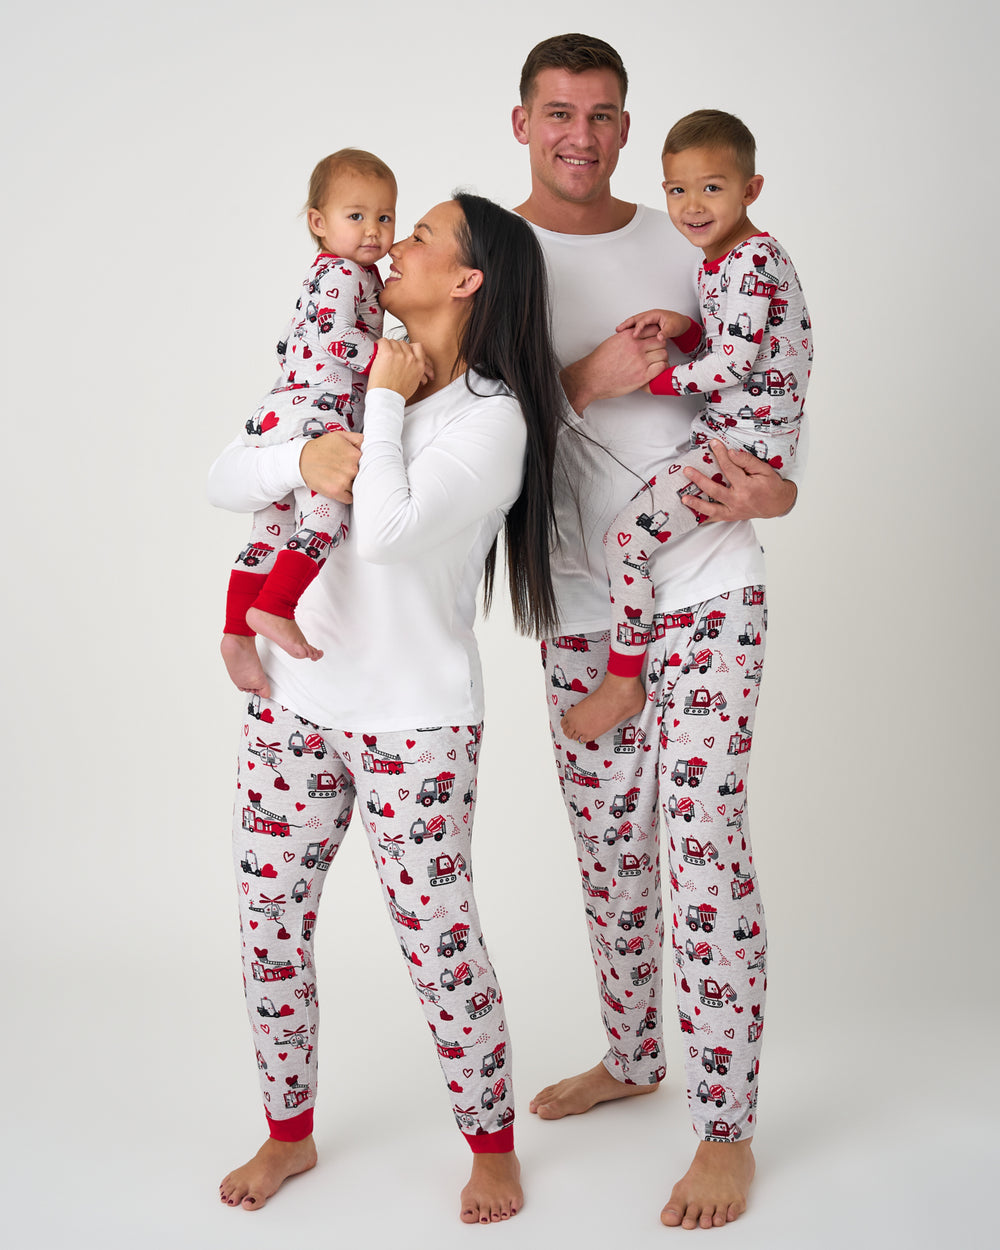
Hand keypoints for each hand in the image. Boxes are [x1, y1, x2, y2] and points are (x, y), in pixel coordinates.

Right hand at [299, 430, 363, 502]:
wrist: (300, 460)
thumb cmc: (321, 447)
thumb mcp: (340, 436)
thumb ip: (358, 438)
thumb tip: (370, 444)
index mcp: (355, 454)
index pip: (368, 463)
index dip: (361, 464)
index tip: (354, 464)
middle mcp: (352, 468)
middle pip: (363, 476)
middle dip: (357, 475)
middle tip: (345, 472)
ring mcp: (344, 481)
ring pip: (357, 487)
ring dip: (351, 486)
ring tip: (340, 479)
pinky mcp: (336, 492)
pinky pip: (349, 498)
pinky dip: (346, 496)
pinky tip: (339, 488)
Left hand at [368, 338, 432, 399]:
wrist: (387, 397)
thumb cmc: (398, 393)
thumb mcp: (414, 383)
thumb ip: (417, 372)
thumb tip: (417, 370)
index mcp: (419, 364)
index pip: (418, 347)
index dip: (410, 348)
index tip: (406, 351)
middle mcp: (411, 357)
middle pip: (404, 344)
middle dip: (398, 349)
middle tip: (391, 354)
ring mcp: (399, 354)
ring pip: (394, 342)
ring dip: (388, 347)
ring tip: (384, 353)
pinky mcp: (387, 353)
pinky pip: (383, 341)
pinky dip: (379, 344)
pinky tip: (377, 348)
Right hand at [561, 329, 668, 414]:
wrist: (592, 378)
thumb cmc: (599, 362)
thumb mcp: (613, 341)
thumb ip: (627, 337)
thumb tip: (635, 336)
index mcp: (629, 336)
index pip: (653, 329)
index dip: (655, 335)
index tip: (653, 341)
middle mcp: (636, 347)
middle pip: (660, 341)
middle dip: (659, 346)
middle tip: (655, 352)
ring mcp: (640, 361)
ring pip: (663, 353)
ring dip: (661, 357)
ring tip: (655, 362)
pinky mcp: (643, 375)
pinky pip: (661, 367)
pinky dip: (661, 367)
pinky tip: (656, 369)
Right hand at [616, 308, 691, 340]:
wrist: (681, 324)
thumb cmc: (677, 324)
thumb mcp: (673, 328)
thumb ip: (666, 332)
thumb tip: (660, 337)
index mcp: (655, 314)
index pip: (644, 320)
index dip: (638, 327)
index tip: (634, 335)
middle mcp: (650, 316)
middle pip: (635, 318)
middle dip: (626, 324)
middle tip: (618, 330)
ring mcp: (648, 319)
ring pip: (635, 321)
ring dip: (626, 326)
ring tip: (618, 331)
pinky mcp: (647, 324)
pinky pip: (637, 325)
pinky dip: (630, 328)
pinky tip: (626, 334)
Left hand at [681, 440, 797, 521]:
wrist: (778, 504)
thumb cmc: (771, 485)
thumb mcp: (764, 470)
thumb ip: (747, 461)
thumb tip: (731, 453)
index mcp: (747, 487)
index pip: (730, 468)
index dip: (720, 455)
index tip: (712, 444)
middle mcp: (738, 500)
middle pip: (715, 490)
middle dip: (699, 480)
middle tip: (687, 471)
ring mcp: (734, 511)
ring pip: (712, 509)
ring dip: (697, 504)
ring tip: (684, 499)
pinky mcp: (731, 517)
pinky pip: (715, 518)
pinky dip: (703, 518)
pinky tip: (691, 515)